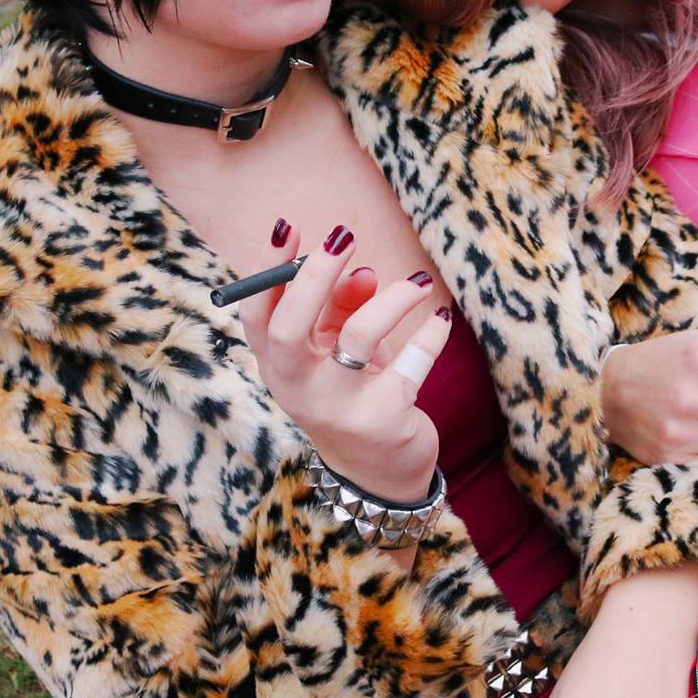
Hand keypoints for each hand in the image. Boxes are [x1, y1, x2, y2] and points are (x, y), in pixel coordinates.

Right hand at [236, 220, 452, 500]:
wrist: (378, 471)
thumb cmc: (352, 392)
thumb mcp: (337, 351)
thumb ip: (341, 308)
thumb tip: (362, 271)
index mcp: (277, 366)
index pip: (257, 314)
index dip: (267, 269)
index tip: (287, 226)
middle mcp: (297, 388)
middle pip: (290, 326)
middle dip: (314, 275)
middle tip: (343, 237)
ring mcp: (337, 407)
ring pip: (358, 337)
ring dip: (392, 300)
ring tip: (419, 282)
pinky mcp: (382, 419)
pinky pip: (411, 363)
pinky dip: (430, 336)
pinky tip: (441, 318)